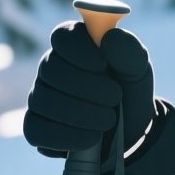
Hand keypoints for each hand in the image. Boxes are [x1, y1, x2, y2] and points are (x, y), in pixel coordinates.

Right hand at [23, 20, 174, 174]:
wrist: (130, 131)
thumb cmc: (130, 91)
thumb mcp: (138, 71)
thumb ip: (130, 51)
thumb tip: (109, 37)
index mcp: (75, 46)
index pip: (62, 36)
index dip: (78, 49)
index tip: (102, 65)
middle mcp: (50, 68)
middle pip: (50, 69)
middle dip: (86, 87)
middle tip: (115, 98)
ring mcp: (39, 97)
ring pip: (43, 101)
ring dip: (80, 113)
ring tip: (109, 119)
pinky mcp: (36, 127)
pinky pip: (36, 130)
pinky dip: (67, 136)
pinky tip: (91, 138)